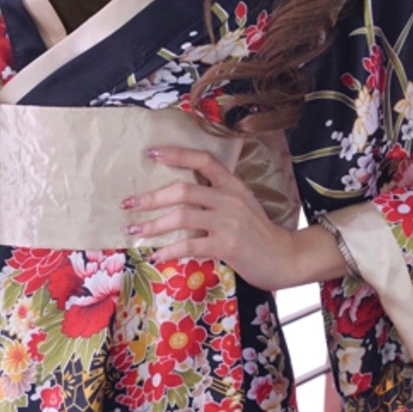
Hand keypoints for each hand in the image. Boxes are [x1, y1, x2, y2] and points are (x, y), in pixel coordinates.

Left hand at [121, 147, 344, 291]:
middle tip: (128, 203)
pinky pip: (191, 245)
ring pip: (182, 216)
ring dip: (153, 224)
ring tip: (134, 230)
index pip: (203, 159)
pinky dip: (170, 251)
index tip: (150, 153)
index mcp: (232, 185)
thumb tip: (178, 199)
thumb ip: (216, 199)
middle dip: (151, 197)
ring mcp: (229, 221)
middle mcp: (229, 198)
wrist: (285, 258)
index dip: (176, 154)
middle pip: (183, 190)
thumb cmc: (258, 234)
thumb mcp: (240, 207)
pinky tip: (156, 255)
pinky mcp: (227, 245)